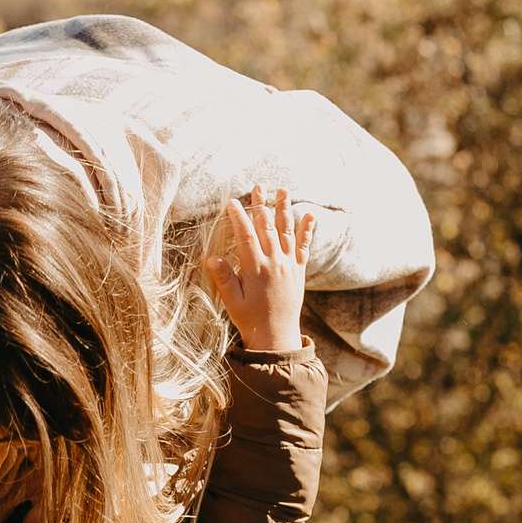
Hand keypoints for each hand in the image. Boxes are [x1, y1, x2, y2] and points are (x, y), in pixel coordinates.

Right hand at [209, 184, 313, 353]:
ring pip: (286, 232)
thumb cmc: (250, 320)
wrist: (276, 336)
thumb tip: (212, 258)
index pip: (246, 237)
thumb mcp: (231, 302)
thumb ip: (224, 279)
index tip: (232, 203)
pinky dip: (307, 230)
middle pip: (267, 228)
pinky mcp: (298, 271)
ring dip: (284, 210)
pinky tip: (309, 215)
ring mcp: (288, 266)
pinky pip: (304, 246)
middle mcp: (274, 264)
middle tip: (258, 186)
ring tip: (283, 191)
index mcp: (256, 270)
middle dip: (261, 206)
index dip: (239, 219)